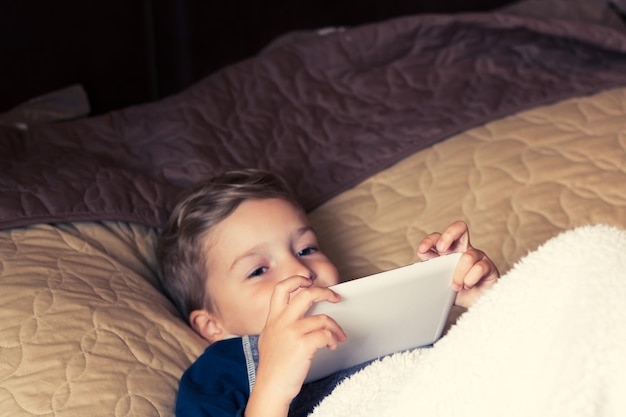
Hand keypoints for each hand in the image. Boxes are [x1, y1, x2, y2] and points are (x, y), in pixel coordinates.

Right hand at [246, 276, 345, 416]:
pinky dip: (333, 339)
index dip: (297, 280)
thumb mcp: (268, 339)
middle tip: (335, 297)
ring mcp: (292, 333)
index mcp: (273, 319)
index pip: (281, 288)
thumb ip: (279, 324)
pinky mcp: (302, 345)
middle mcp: (281, 322)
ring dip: (335, 326)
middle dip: (324, 292)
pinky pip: (325, 335)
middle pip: (305, 294)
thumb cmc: (272, 368)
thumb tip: (297, 316)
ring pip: (322, 318)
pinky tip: (332, 346)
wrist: (271, 388)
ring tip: (338, 336)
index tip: (309, 282)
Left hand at [416, 220, 498, 307]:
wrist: (474, 305)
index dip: (429, 240)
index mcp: (447, 252)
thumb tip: (419, 273)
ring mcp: (477, 256)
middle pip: (459, 228)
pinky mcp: (488, 266)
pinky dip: (470, 279)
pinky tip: (468, 285)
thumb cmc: (456, 292)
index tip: (422, 250)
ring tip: (456, 286)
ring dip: (459, 274)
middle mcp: (463, 249)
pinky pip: (479, 268)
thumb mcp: (439, 282)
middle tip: (442, 249)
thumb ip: (431, 274)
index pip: (438, 237)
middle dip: (448, 235)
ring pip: (467, 257)